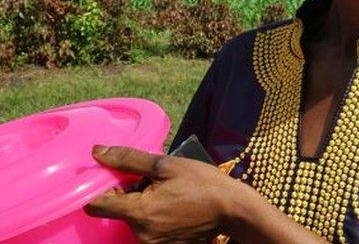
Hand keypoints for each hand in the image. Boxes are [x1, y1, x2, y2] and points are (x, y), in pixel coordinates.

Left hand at [84, 145, 248, 243]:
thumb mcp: (168, 165)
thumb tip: (98, 152)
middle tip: (153, 181)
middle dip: (129, 195)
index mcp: (139, 212)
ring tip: (169, 194)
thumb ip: (129, 159)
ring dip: (144, 205)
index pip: (96, 206)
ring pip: (135, 220)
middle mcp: (141, 234)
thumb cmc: (204, 184)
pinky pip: (150, 229)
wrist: (234, 210)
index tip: (117, 178)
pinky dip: (156, 217)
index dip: (100, 189)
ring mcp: (153, 243)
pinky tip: (176, 206)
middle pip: (118, 212)